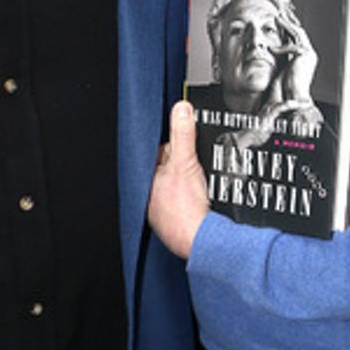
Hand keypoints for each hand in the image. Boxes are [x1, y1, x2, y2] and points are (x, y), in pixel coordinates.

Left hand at [148, 102, 209, 259]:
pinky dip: (193, 202)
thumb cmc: (186, 208)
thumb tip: (181, 109)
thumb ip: (183, 135)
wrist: (201, 241)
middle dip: (181, 166)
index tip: (184, 144)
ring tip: (199, 184)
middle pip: (168, 173)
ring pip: (177, 190)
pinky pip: (186, 207)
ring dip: (188, 185)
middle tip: (195, 164)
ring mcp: (165, 214)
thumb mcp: (185, 163)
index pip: (157, 157)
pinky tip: (202, 201)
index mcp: (146, 184)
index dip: (172, 147)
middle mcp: (151, 200)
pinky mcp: (179, 225)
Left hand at [274, 5, 318, 109]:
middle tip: (279, 10)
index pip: (295, 37)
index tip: (278, 19)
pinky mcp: (305, 55)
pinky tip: (271, 50)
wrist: (293, 99)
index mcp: (304, 56)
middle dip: (288, 20)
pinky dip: (281, 47)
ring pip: (297, 33)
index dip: (287, 27)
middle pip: (298, 31)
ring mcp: (308, 53)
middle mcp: (308, 53)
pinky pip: (291, 45)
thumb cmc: (285, 88)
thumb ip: (279, 56)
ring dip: (286, 24)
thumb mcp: (280, 67)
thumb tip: (269, 48)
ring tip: (276, 16)